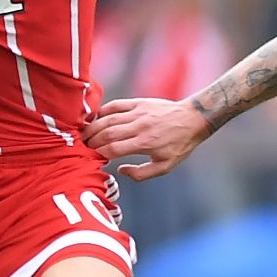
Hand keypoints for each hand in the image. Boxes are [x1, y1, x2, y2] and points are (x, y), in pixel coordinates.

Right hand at [83, 97, 212, 180]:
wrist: (193, 119)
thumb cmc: (179, 145)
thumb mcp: (165, 166)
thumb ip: (142, 173)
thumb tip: (120, 170)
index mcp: (144, 143)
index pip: (112, 149)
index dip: (98, 154)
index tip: (91, 158)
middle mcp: (139, 127)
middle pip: (106, 133)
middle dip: (91, 141)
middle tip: (83, 147)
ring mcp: (138, 112)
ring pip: (107, 119)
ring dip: (92, 127)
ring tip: (84, 135)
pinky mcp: (139, 102)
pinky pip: (115, 105)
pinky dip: (102, 111)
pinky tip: (95, 119)